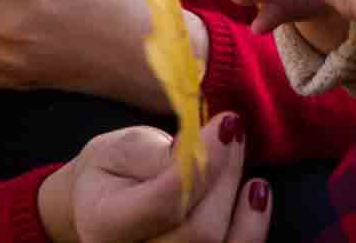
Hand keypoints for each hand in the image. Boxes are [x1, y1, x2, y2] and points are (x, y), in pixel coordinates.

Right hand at [38, 111, 271, 242]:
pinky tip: (255, 198)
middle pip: (200, 232)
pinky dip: (251, 229)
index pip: (166, 202)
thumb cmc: (110, 174)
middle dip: (226, 176)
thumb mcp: (118, 149)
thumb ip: (156, 153)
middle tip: (234, 130)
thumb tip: (203, 147)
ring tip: (248, 169)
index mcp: (104, 224)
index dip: (205, 164)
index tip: (226, 125)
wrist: (100, 210)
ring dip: (245, 206)